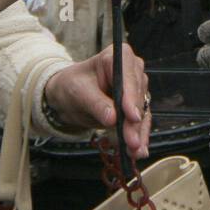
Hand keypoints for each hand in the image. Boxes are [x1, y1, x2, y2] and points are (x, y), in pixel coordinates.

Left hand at [42, 43, 150, 159]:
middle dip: (134, 122)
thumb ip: (96, 104)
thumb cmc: (71, 85)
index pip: (128, 77)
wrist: (68, 96)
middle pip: (137, 98)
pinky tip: (138, 152)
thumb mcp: (78, 92)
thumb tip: (113, 118)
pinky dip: (138, 137)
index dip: (131, 98)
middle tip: (131, 142)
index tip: (132, 117)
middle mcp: (132, 70)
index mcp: (118, 57)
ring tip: (134, 152)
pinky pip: (140, 123)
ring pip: (142, 112)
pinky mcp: (136, 106)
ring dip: (138, 134)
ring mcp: (136, 89)